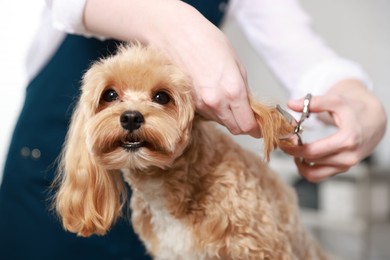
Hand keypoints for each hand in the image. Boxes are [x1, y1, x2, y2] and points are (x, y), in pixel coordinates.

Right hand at [84, 0, 259, 136]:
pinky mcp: (189, 104)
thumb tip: (249, 107)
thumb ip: (244, 90)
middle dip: (243, 123)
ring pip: (220, 122)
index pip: (247, 125)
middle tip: (246, 113)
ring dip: (227, 116)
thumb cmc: (207, 42)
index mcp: (233, 90)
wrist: (177, 36)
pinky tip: (212, 94)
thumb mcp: (237, 64)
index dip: (255, 128)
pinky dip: (213, 110)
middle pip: (235, 128)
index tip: (258, 125)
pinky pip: (207, 115)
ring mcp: (200, 105)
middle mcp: (216, 102)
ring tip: (225, 97)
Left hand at [282, 79, 386, 181]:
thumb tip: (291, 104)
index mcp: (347, 140)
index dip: (293, 148)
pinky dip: (307, 169)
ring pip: (313, 174)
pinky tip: (303, 157)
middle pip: (311, 162)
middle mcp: (348, 157)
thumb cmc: (354, 109)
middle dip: (294, 153)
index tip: (283, 140)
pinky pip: (319, 176)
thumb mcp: (335, 101)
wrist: (374, 119)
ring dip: (299, 164)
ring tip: (294, 150)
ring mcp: (346, 165)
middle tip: (285, 142)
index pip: (312, 151)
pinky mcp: (343, 169)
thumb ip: (313, 102)